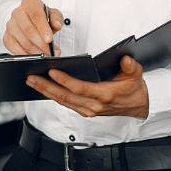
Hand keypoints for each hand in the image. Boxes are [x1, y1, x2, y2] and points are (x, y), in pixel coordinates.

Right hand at [2, 0, 64, 55]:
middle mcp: (17, 13)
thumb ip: (57, 18)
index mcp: (29, 3)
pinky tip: (34, 55)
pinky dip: (25, 54)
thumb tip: (57, 24)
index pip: (36, 15)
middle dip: (41, 43)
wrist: (29, 20)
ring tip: (45, 54)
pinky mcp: (6, 36)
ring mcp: (10, 25)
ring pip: (22, 41)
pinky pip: (14, 48)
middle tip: (51, 51)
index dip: (43, 28)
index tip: (49, 40)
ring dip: (35, 51)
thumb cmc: (42, 17)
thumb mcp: (53, 14)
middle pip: (28, 30)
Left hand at [26, 54, 149, 118]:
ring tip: (31, 81)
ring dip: (45, 91)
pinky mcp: (85, 111)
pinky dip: (53, 96)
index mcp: (104, 95)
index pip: (79, 88)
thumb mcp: (136, 74)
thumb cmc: (134, 89)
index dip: (65, 81)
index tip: (52, 72)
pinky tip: (42, 89)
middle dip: (46, 87)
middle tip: (31, 78)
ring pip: (63, 101)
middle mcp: (94, 105)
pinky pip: (66, 103)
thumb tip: (125, 59)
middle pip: (65, 96)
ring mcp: (88, 110)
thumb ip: (130, 66)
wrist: (138, 106)